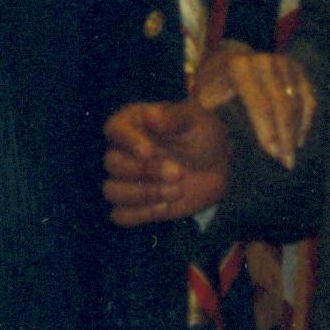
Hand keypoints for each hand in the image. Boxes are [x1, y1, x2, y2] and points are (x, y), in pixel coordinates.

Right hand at [105, 97, 232, 226]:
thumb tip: (150, 115)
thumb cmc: (202, 136)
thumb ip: (174, 116)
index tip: (148, 152)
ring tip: (176, 191)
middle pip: (112, 163)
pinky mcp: (134, 205)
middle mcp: (122, 151)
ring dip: (142, 194)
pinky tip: (165, 207)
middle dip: (144, 171)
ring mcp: (126, 180)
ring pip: (112, 191)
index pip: (114, 130)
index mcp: (131, 124)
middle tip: (177, 173)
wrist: (217, 167)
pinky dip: (140, 214)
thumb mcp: (195, 120)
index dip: (127, 142)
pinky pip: (120, 215)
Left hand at [193, 42, 313, 168]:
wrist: (229, 59)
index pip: (259, 105)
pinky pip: (308, 97)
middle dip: (285, 136)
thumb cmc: (215, 86)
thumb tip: (220, 144)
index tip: (272, 154)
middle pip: (282, 106)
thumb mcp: (205, 98)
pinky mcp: (297, 68)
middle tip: (287, 162)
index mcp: (240, 68)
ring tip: (291, 155)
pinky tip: (300, 138)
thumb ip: (208, 117)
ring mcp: (283, 63)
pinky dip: (306, 119)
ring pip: (297, 103)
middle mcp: (265, 61)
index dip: (267, 131)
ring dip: (296, 132)